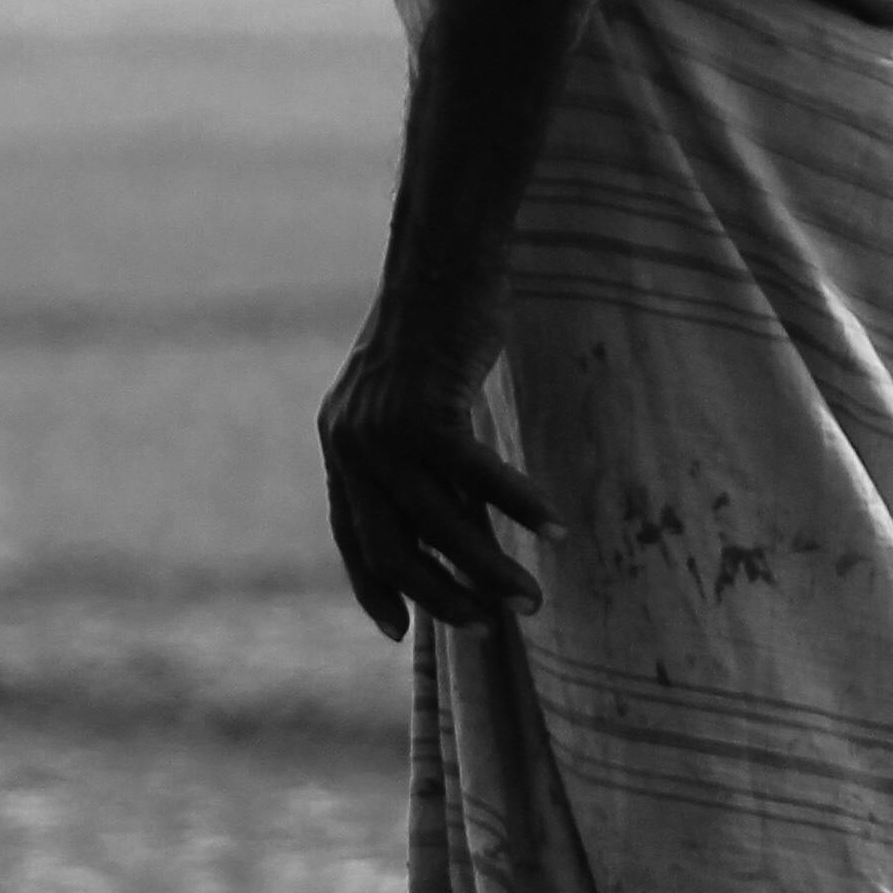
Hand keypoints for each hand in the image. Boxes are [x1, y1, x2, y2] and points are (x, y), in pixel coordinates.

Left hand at [317, 311, 555, 641]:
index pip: (350, 538)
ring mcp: (387, 430)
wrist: (439, 260)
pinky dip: (522, 508)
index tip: (401, 632)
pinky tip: (555, 530)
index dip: (375, 590)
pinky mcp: (430, 410)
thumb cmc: (432, 326)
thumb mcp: (398, 396)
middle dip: (442, 597)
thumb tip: (442, 521)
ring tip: (531, 599)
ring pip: (443, 526)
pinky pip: (481, 480)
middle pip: (393, 549)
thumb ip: (403, 454)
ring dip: (491, 570)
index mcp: (338, 444)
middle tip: (488, 626)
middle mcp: (352, 444)